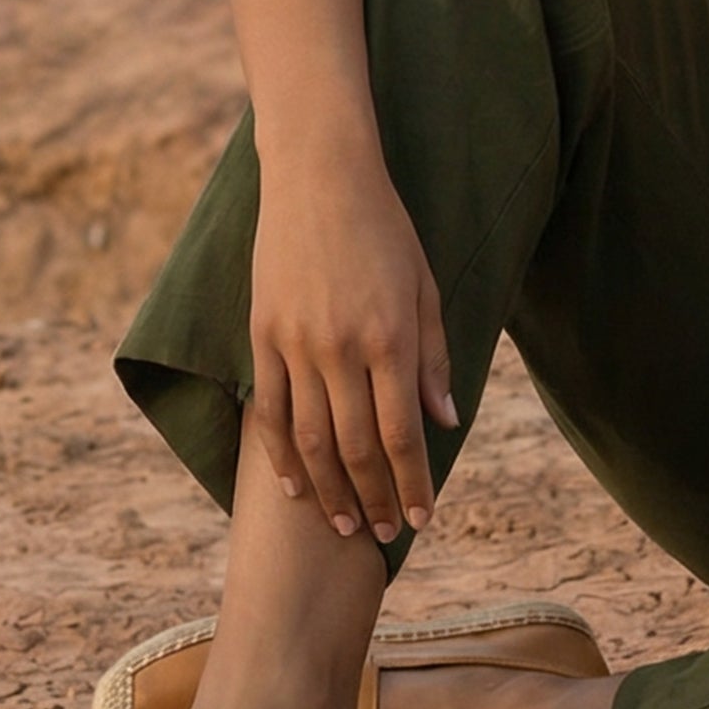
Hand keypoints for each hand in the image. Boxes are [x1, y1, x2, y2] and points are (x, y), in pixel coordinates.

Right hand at [246, 159, 455, 542]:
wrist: (319, 175)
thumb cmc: (385, 228)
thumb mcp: (425, 286)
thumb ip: (434, 358)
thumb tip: (445, 422)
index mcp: (390, 335)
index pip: (403, 433)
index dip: (413, 483)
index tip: (422, 519)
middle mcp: (341, 347)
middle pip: (356, 447)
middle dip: (374, 499)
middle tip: (384, 534)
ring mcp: (296, 343)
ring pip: (310, 439)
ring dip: (329, 490)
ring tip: (343, 524)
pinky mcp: (262, 335)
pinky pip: (269, 410)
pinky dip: (280, 455)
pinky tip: (294, 486)